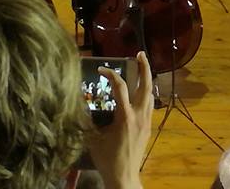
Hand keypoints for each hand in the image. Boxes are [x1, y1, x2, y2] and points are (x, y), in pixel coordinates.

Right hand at [87, 51, 152, 188]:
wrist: (124, 177)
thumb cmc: (107, 159)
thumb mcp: (93, 138)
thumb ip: (88, 120)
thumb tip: (79, 104)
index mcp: (125, 116)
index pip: (120, 87)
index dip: (110, 74)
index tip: (101, 69)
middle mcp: (139, 115)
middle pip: (145, 85)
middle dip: (144, 67)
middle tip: (140, 54)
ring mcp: (146, 121)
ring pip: (150, 94)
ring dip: (146, 79)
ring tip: (142, 68)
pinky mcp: (148, 127)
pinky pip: (149, 105)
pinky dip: (146, 93)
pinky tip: (141, 92)